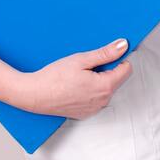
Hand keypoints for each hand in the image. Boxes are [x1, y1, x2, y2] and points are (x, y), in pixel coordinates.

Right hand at [15, 39, 132, 117]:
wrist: (33, 94)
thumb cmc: (54, 77)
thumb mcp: (81, 60)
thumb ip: (105, 53)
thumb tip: (123, 46)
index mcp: (105, 86)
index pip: (127, 69)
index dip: (118, 59)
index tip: (107, 55)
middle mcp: (103, 101)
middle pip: (116, 80)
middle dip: (106, 70)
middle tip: (87, 66)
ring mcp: (94, 109)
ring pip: (106, 90)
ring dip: (98, 81)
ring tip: (79, 77)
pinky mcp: (85, 113)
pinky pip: (95, 99)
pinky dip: (90, 92)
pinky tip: (75, 87)